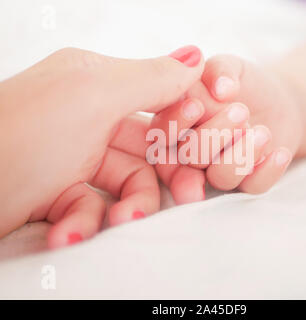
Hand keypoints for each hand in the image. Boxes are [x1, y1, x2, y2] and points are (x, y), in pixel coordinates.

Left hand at [0, 45, 203, 246]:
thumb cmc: (19, 136)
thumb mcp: (91, 95)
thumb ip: (151, 77)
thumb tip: (196, 56)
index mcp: (97, 83)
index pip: (160, 99)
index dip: (185, 123)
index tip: (201, 145)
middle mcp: (88, 117)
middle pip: (151, 147)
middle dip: (171, 174)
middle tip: (192, 196)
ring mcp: (75, 157)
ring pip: (129, 183)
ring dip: (129, 207)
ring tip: (118, 224)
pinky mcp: (61, 193)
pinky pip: (94, 208)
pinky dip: (86, 223)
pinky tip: (67, 231)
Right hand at [151, 54, 299, 201]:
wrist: (278, 101)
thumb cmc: (244, 83)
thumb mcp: (231, 67)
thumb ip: (220, 70)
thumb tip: (221, 88)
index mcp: (178, 124)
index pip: (163, 133)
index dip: (175, 125)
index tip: (197, 107)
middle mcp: (192, 152)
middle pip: (189, 158)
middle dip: (214, 136)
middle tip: (241, 111)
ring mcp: (219, 170)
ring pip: (220, 177)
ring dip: (241, 155)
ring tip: (263, 132)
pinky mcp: (247, 182)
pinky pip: (252, 187)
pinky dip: (267, 172)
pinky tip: (280, 153)